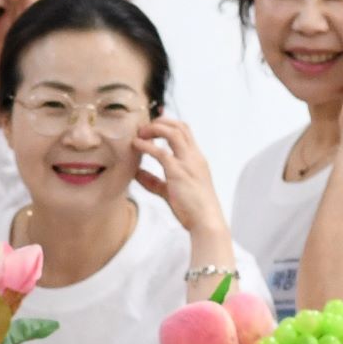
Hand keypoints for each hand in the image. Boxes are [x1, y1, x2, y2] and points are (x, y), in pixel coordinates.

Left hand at [139, 114, 231, 247]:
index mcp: (196, 159)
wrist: (206, 222)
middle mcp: (194, 157)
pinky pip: (160, 152)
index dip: (168, 124)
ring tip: (139, 133)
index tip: (152, 127)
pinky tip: (136, 145)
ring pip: (173, 132)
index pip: (185, 132)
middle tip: (143, 128)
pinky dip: (146, 146)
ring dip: (154, 128)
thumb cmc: (192, 209)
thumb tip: (136, 174)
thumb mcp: (170, 191)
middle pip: (180, 126)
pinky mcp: (178, 172)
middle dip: (160, 122)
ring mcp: (188, 163)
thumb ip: (154, 182)